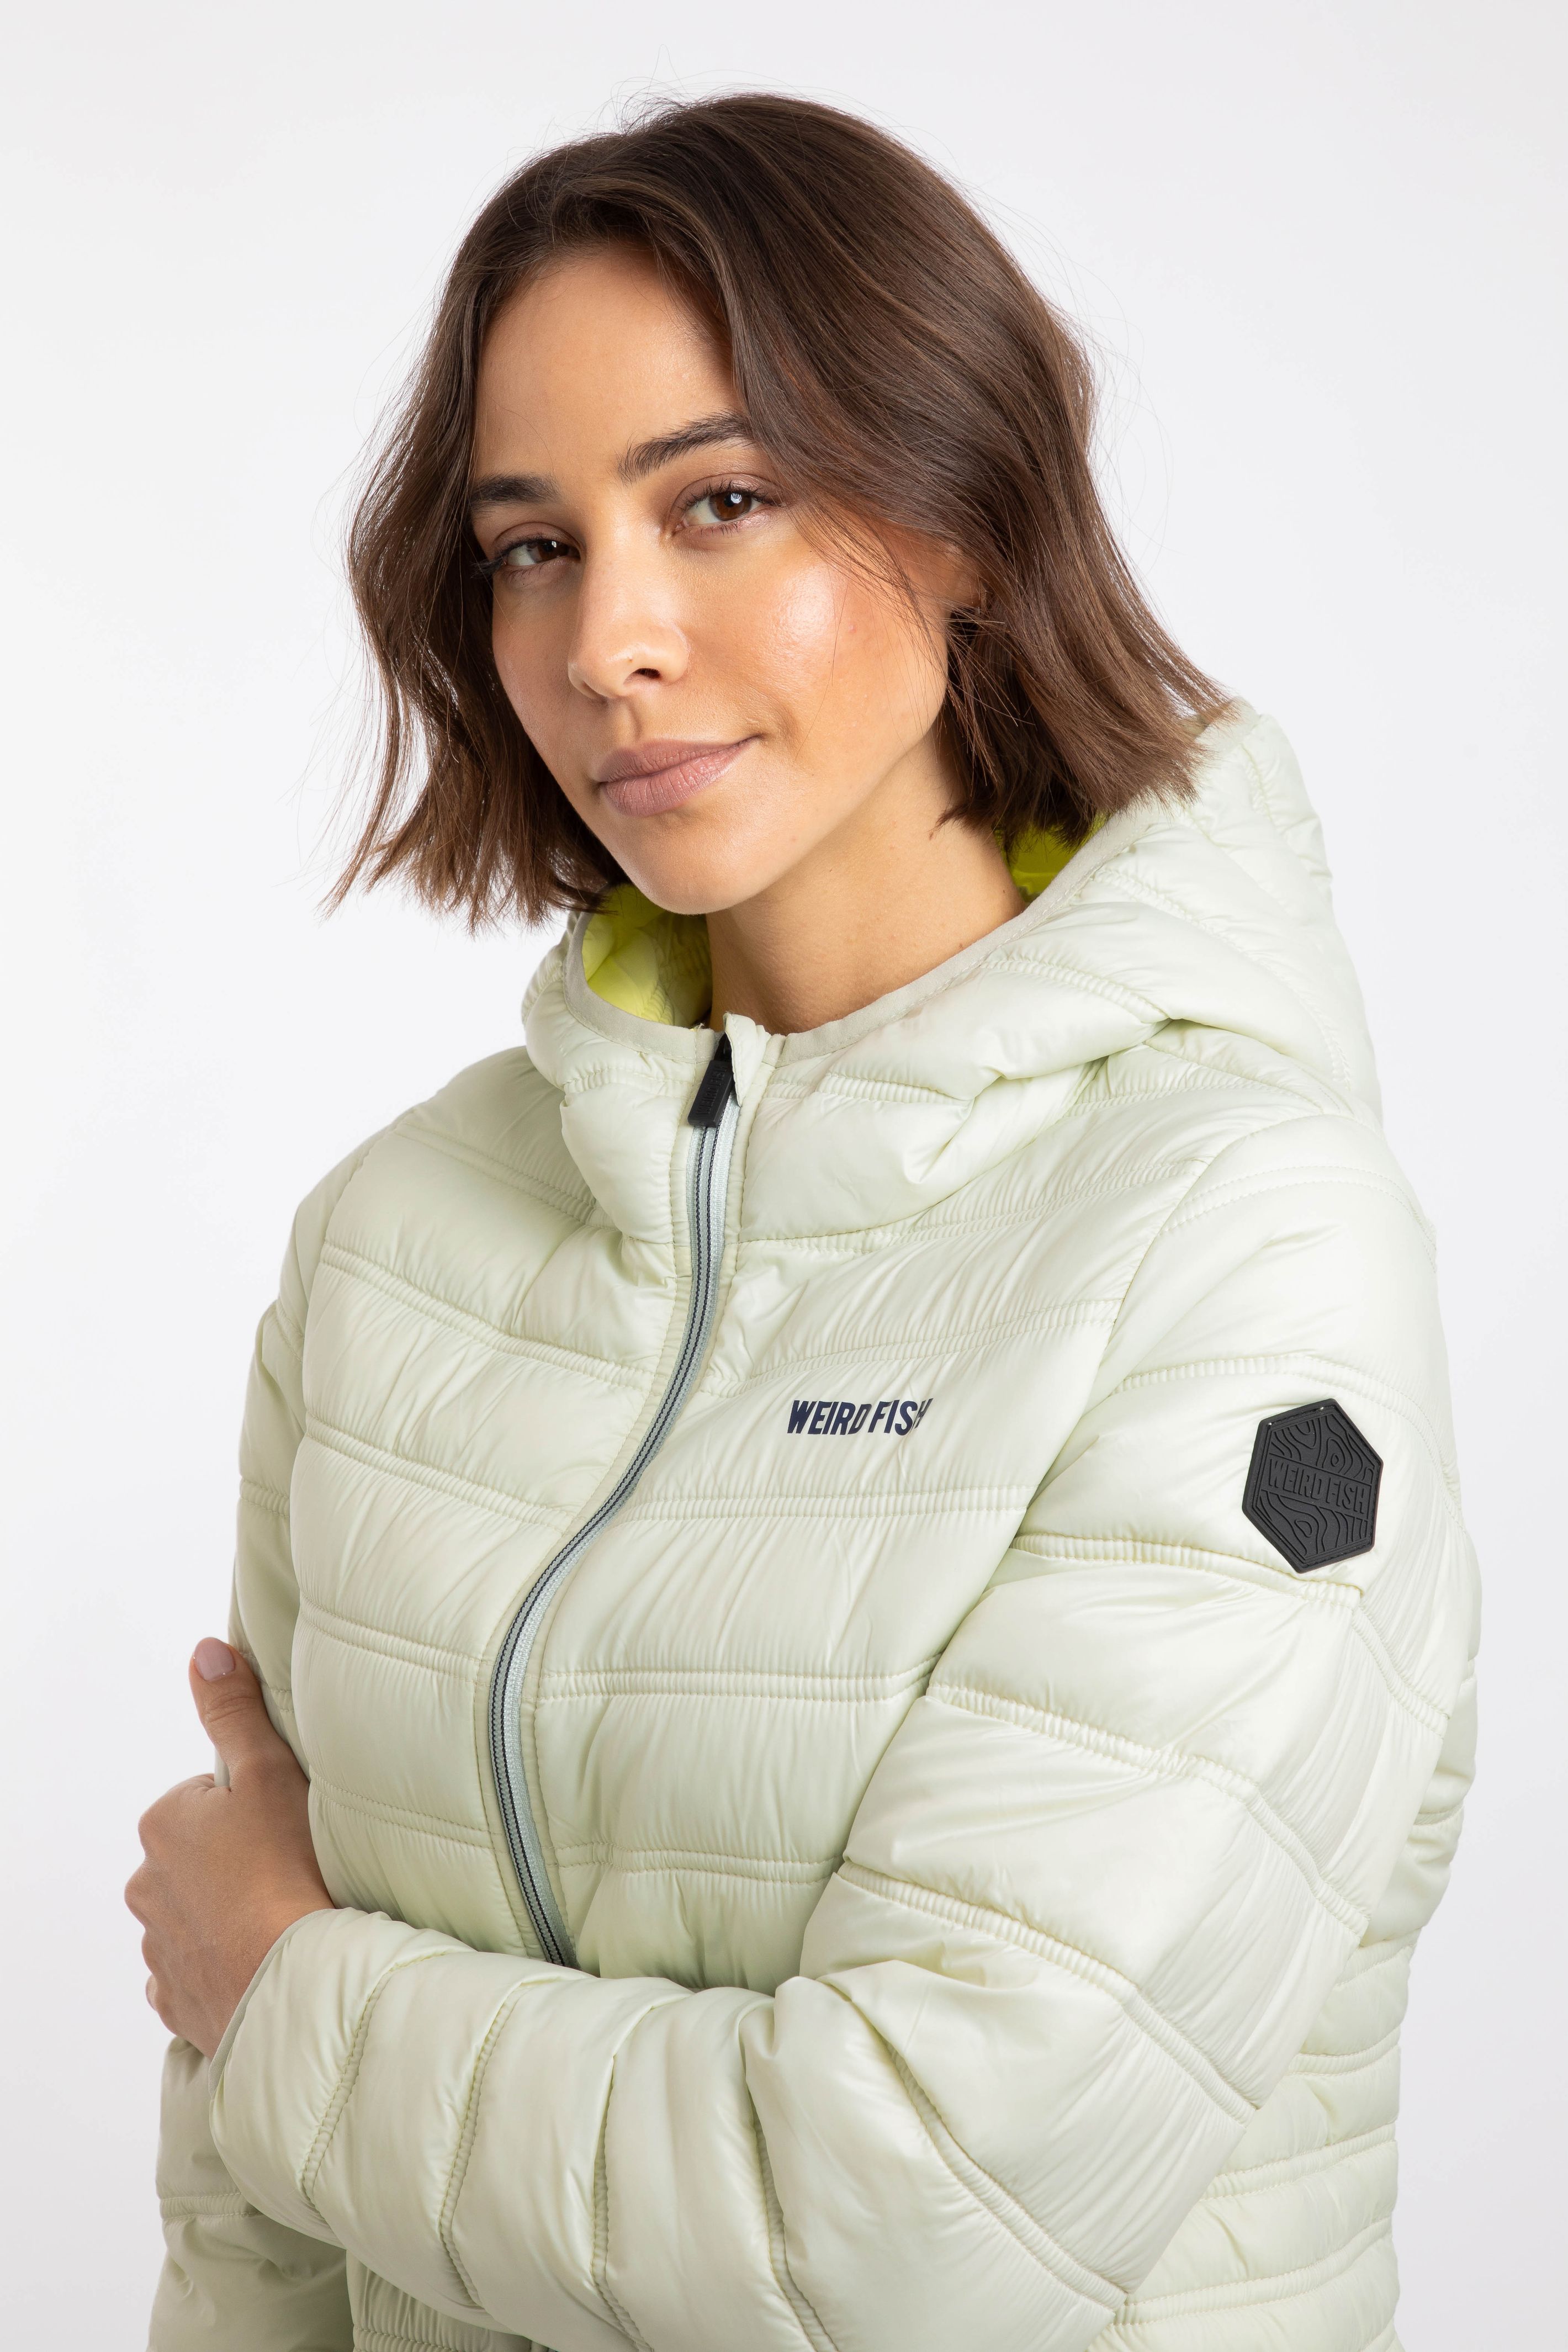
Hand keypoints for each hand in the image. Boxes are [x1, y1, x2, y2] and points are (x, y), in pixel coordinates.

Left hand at [127, 1640, 333, 2057]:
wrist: (293, 1979)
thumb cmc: (286, 1869)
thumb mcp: (269, 1770)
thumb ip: (234, 1710)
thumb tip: (205, 1651)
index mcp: (163, 1823)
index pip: (211, 1799)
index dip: (255, 1807)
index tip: (285, 1827)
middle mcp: (145, 1884)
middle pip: (201, 1857)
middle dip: (237, 1861)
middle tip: (289, 1869)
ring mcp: (157, 1947)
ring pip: (197, 1913)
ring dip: (230, 1914)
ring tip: (282, 1916)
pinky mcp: (176, 1998)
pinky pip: (196, 1970)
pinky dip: (222, 1964)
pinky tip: (259, 1959)